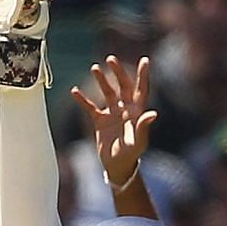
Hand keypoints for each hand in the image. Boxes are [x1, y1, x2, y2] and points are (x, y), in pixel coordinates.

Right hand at [72, 55, 157, 188]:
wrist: (117, 166)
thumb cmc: (131, 154)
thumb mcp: (138, 142)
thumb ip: (144, 127)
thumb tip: (152, 113)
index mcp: (137, 111)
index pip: (141, 89)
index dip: (143, 75)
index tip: (145, 60)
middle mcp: (125, 108)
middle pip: (123, 86)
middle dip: (118, 72)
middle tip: (111, 59)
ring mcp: (112, 113)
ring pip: (107, 92)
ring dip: (101, 80)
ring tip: (94, 68)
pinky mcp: (100, 121)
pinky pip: (90, 107)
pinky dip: (82, 100)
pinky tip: (74, 91)